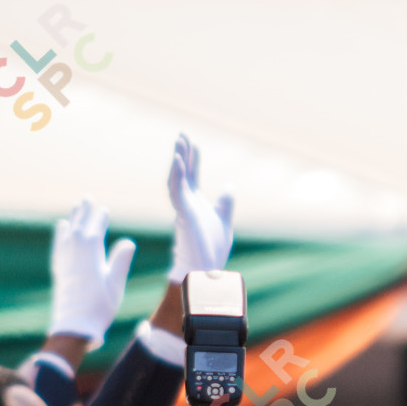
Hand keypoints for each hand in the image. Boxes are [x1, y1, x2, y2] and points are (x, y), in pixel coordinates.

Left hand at [48, 198, 136, 347]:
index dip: (100, 218)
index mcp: (91, 252)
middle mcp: (75, 251)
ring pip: (68, 233)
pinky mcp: (58, 269)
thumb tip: (128, 241)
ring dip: (73, 219)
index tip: (103, 210)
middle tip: (86, 198)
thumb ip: (121, 260)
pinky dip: (60, 234)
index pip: (96, 228)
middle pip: (79, 225)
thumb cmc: (99, 306)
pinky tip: (61, 227)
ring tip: (75, 208)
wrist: (74, 326)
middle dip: (84, 212)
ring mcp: (64, 260)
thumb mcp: (115, 283)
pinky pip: (59, 245)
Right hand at [166, 134, 234, 282]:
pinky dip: (178, 176)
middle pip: (183, 173)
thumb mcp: (224, 221)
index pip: (192, 175)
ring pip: (177, 180)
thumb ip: (225, 203)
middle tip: (181, 134)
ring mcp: (184, 208)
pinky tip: (179, 161)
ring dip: (178, 161)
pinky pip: (177, 192)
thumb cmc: (212, 250)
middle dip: (183, 153)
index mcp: (196, 203)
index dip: (193, 158)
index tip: (193, 141)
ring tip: (180, 143)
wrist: (206, 270)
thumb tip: (229, 186)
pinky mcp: (184, 215)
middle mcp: (187, 203)